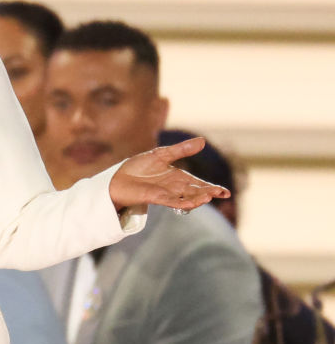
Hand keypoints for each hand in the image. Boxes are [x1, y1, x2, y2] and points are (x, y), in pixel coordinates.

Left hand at [109, 137, 230, 212]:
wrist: (118, 177)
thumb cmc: (138, 167)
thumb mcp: (161, 155)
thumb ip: (181, 150)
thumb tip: (203, 140)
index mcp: (178, 178)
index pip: (199, 184)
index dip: (212, 188)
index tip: (225, 192)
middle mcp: (175, 188)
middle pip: (196, 192)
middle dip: (208, 193)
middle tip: (220, 193)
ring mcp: (166, 194)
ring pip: (186, 199)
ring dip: (198, 198)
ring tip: (209, 196)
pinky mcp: (156, 198)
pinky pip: (172, 202)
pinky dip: (182, 202)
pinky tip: (191, 203)